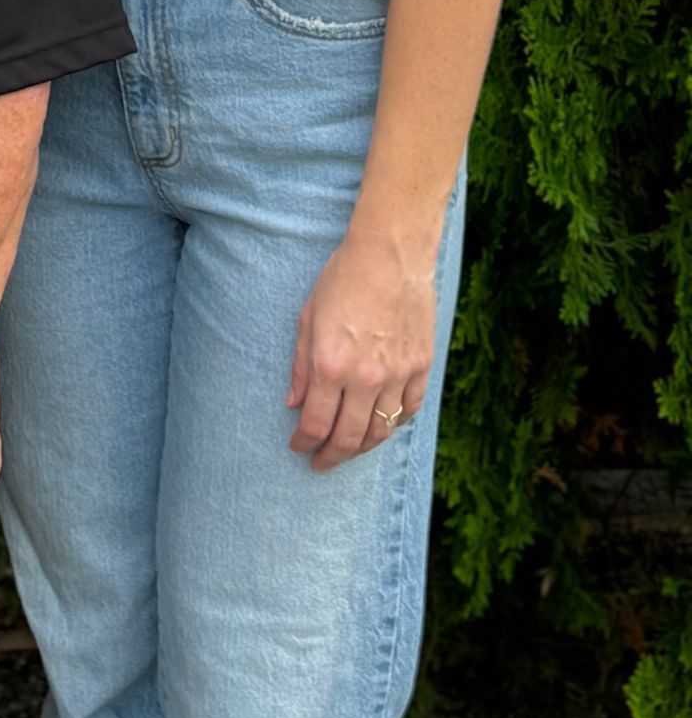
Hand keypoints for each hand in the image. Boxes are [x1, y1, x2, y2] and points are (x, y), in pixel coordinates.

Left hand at [287, 228, 436, 470]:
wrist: (390, 255)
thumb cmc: (342, 279)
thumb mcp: (308, 318)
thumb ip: (301, 366)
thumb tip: (294, 403)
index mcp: (331, 365)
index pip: (316, 423)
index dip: (304, 442)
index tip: (298, 447)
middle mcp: (366, 377)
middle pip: (348, 437)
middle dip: (331, 456)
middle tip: (320, 463)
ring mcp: (398, 375)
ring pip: (381, 430)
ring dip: (361, 447)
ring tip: (347, 450)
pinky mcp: (422, 367)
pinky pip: (409, 410)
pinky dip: (394, 424)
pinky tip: (381, 426)